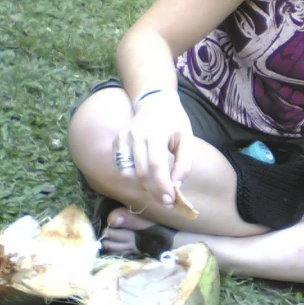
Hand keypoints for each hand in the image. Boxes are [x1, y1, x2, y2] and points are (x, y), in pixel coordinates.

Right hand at [112, 90, 193, 206]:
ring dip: (142, 186)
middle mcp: (135, 134)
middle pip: (141, 172)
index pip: (156, 165)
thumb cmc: (174, 121)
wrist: (155, 102)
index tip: (170, 200)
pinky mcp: (117, 141)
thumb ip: (184, 163)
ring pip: (128, 172)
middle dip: (154, 191)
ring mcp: (123, 137)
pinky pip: (121, 166)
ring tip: (157, 190)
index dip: (162, 186)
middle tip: (166, 202)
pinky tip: (145, 178)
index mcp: (155, 132)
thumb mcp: (186, 138)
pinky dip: (132, 177)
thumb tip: (176, 186)